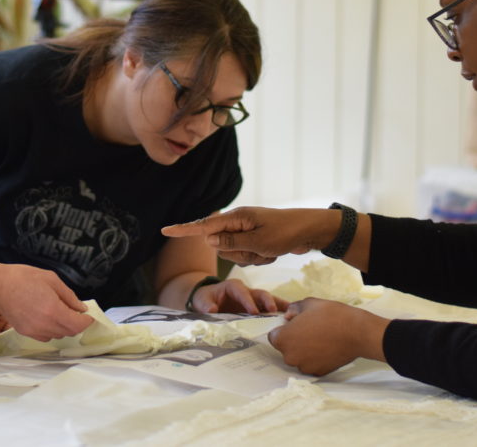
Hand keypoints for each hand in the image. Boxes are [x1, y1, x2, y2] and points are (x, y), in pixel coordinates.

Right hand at [0, 262, 93, 341]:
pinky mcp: (25, 332)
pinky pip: (45, 336)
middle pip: (69, 332)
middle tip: (75, 311)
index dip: (86, 322)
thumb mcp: (52, 279)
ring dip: (63, 327)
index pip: (77, 325)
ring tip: (60, 311)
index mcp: (53, 310)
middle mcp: (44, 324)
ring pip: (57, 336)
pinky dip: (51, 330)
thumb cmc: (23, 278)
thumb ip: (69, 296)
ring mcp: (33, 330)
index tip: (89, 316)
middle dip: (76, 324)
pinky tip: (47, 316)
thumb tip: (81, 308)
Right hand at [161, 206, 338, 264]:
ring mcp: (246, 232)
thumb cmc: (286, 233)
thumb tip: (208, 240)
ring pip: (234, 255)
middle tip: (260, 249)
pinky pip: (248, 257)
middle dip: (238, 254)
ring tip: (269, 250)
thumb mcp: (258, 242)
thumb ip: (231, 243)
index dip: (184, 229)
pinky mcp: (254, 240)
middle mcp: (238, 223)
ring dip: (252, 257)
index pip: (204, 225)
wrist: (311, 231)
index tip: (165, 230)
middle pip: (220, 247)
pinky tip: (274, 252)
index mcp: (236, 218)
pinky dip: (260, 258)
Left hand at [190, 278, 289, 314]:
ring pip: (269, 300)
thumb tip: (212, 309)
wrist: (208, 301)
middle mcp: (247, 291)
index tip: (253, 311)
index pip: (242, 292)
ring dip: (279, 306)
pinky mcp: (258, 308)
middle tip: (274, 312)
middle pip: (260, 294)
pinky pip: (271, 308)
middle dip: (268, 302)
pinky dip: (280, 311)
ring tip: (291, 314)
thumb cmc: (206, 299)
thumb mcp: (202, 300)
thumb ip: (205, 305)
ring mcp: (254, 299)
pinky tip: (291, 317)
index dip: (248, 301)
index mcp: (233, 287)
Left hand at [267, 297, 387, 375]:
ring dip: (304, 349)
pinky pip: (311, 364)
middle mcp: (290, 357)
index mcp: (283, 339)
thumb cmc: (331, 315)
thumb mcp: (308, 303)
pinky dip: (316, 357)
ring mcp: (304, 367)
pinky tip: (326, 346)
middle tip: (309, 329)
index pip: (274, 336)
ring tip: (320, 337)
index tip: (294, 324)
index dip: (283, 329)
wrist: (356, 332)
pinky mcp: (318, 373)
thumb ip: (292, 309)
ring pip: (298, 357)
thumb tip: (288, 315)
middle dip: (294, 339)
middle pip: (286, 348)